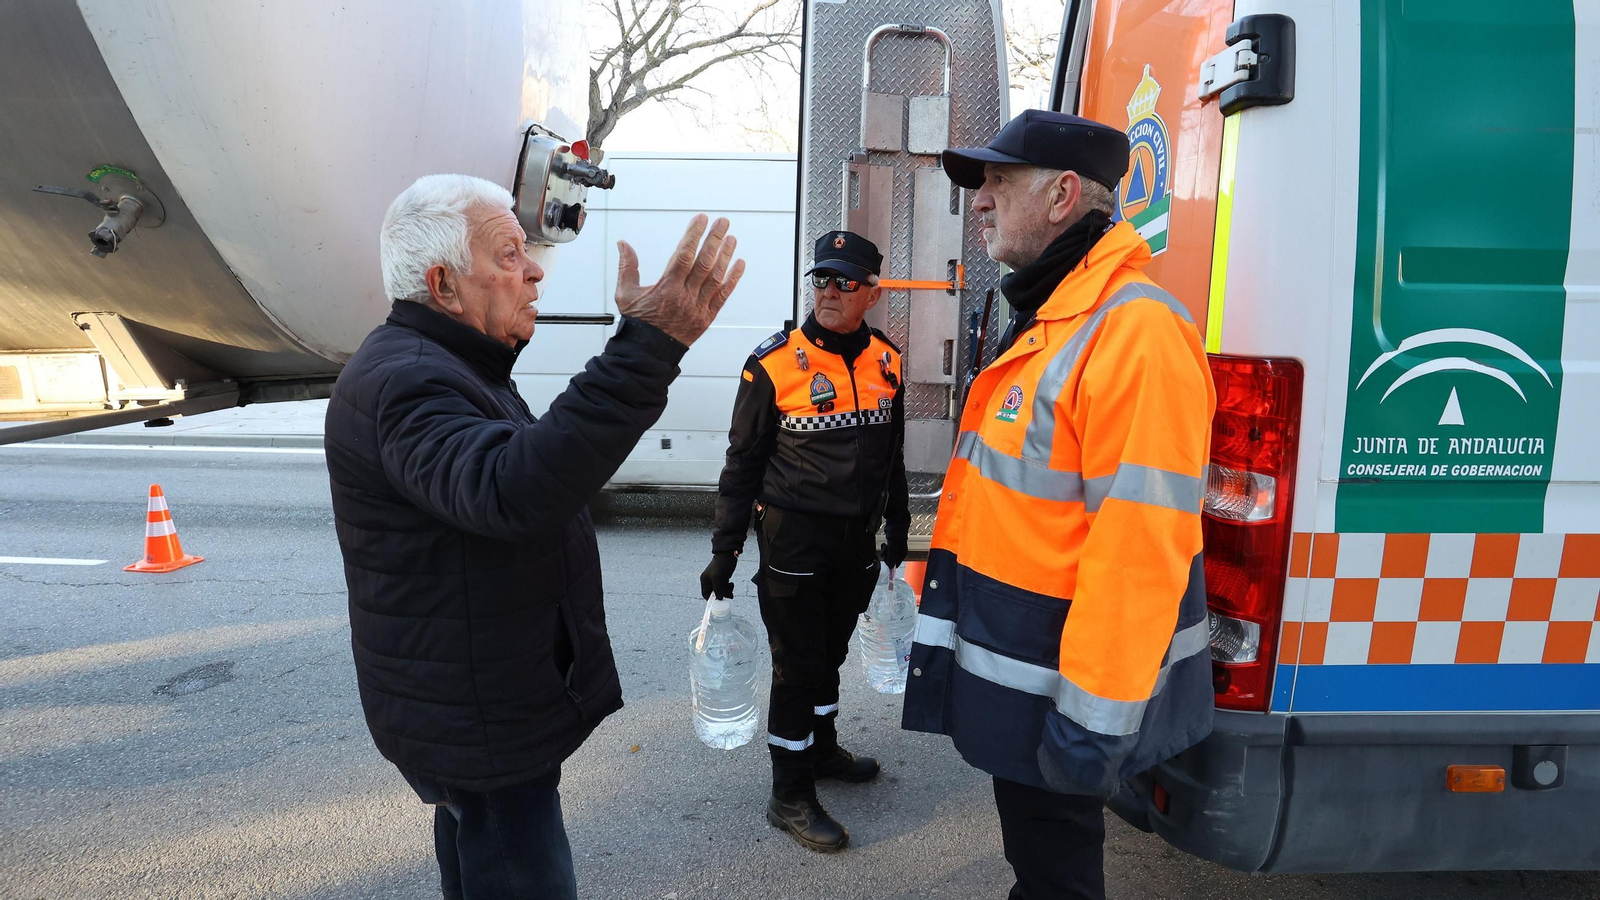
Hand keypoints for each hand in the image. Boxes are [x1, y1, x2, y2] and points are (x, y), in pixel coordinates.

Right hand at [616, 215, 745, 345]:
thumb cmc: (639, 324)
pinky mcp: (707, 316)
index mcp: (667, 287)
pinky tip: (739, 265)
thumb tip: (623, 244)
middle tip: (722, 223)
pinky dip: (733, 279)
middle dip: (714, 239)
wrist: (649, 351)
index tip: (700, 220)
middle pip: (704, 262)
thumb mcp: (626, 294)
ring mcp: (698, 306)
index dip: (693, 235)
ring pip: (716, 277)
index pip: (684, 255)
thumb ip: (627, 267)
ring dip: (725, 256)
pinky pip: (723, 295)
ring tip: (731, 238)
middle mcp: (685, 295)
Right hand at [700, 551, 737, 599]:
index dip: (712, 598)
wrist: (729, 555)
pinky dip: (729, 588)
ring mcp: (717, 580)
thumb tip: (719, 598)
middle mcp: (710, 581)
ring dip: (726, 591)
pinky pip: (725, 587)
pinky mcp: (723, 578)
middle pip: (715, 594)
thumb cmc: (721, 564)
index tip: (719, 599)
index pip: (706, 595)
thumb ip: (717, 589)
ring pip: (721, 591)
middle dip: (722, 594)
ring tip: (730, 586)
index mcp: (705, 581)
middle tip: (728, 593)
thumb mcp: (718, 578)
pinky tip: (731, 583)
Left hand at [880, 537, 906, 569]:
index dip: (890, 563)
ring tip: (885, 546)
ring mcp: (897, 548)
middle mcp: (900, 552)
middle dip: (887, 556)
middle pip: (891, 560)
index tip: (886, 559)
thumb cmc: (896, 537)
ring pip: (888, 554)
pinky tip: (884, 544)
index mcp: (903, 554)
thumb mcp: (892, 549)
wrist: (896, 526)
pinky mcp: (893, 544)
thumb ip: (891, 558)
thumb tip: (890, 567)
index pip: (896, 564)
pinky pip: (887, 550)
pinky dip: (885, 548)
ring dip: (885, 552)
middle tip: (885, 552)